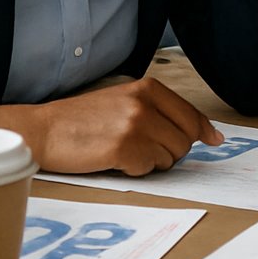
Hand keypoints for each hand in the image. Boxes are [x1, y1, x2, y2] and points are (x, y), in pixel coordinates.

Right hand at [0, 77, 221, 175]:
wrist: (43, 130)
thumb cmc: (83, 120)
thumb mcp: (125, 101)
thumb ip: (162, 112)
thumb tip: (211, 135)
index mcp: (149, 88)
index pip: (192, 115)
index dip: (203, 131)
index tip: (214, 140)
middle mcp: (145, 103)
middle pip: (185, 140)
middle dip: (170, 151)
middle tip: (142, 148)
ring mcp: (136, 125)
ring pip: (170, 157)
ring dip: (152, 161)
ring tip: (124, 151)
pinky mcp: (124, 148)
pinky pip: (148, 169)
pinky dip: (135, 170)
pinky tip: (114, 159)